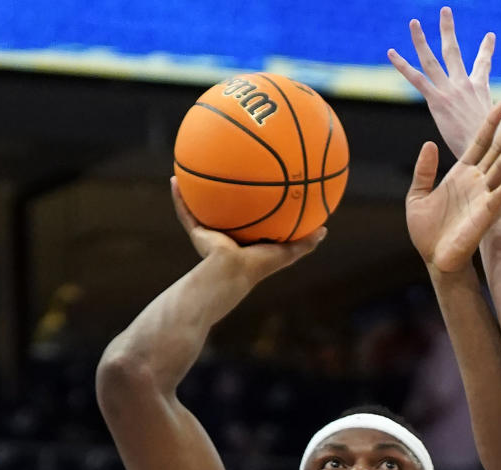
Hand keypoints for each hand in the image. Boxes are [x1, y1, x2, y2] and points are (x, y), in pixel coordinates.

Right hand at [170, 178, 326, 285]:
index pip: (253, 219)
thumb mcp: (286, 253)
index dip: (256, 204)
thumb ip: (304, 243)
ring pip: (202, 208)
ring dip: (196, 190)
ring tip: (191, 165)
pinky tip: (174, 178)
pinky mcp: (198, 235)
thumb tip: (325, 230)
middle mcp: (229, 237)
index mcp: (249, 242)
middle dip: (225, 192)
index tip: (260, 184)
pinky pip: (185, 212)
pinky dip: (179, 198)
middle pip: (227, 210)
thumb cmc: (259, 266)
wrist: (231, 273)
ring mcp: (211, 236)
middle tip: (226, 167)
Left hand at [389, 8, 496, 159]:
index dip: (487, 50)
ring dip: (421, 39)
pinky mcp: (437, 101)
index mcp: (481, 90)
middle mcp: (464, 84)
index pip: (484, 65)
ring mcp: (450, 90)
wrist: (487, 153)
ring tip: (413, 22)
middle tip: (444, 11)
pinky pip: (417, 79)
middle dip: (448, 30)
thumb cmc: (500, 147)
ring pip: (431, 59)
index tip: (490, 36)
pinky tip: (391, 52)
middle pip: (453, 51)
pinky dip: (402, 65)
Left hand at [406, 102, 500, 272]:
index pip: (480, 141)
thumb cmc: (426, 231)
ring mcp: (483, 196)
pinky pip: (500, 195)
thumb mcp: (417, 195)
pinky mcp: (485, 214)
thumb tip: (429, 144)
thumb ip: (424, 170)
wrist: (434, 259)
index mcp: (461, 173)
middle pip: (499, 147)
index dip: (491, 122)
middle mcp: (477, 181)